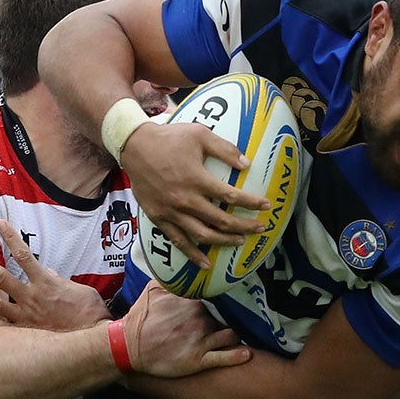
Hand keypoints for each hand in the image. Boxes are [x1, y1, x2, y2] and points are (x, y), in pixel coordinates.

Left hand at [0, 231, 107, 332]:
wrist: (92, 339)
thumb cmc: (90, 312)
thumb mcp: (79, 289)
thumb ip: (59, 279)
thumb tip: (47, 271)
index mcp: (46, 283)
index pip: (24, 254)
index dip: (11, 237)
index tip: (0, 224)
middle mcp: (31, 298)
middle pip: (1, 277)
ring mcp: (25, 316)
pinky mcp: (24, 333)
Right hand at [119, 121, 268, 267]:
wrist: (133, 146)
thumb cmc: (168, 138)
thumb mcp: (199, 135)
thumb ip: (224, 149)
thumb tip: (247, 164)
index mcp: (197, 179)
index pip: (231, 196)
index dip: (251, 202)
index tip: (266, 206)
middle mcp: (185, 200)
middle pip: (221, 220)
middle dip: (244, 226)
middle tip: (260, 228)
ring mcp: (171, 212)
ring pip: (202, 235)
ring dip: (224, 241)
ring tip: (240, 241)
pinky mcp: (159, 218)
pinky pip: (178, 241)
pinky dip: (193, 254)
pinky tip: (205, 263)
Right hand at [121, 283, 250, 376]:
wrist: (127, 347)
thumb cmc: (139, 320)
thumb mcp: (151, 291)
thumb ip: (170, 278)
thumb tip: (181, 268)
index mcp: (189, 301)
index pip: (216, 296)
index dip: (223, 298)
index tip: (230, 298)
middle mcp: (198, 318)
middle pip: (224, 315)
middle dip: (227, 316)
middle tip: (234, 318)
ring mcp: (200, 340)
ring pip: (230, 334)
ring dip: (233, 334)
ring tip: (235, 335)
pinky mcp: (198, 360)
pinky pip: (225, 357)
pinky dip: (238, 355)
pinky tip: (247, 353)